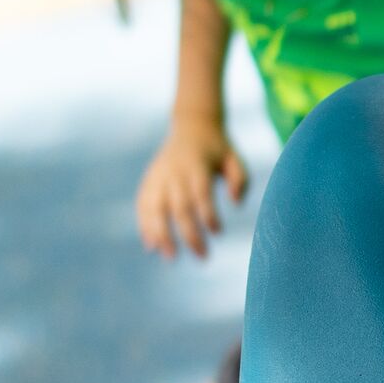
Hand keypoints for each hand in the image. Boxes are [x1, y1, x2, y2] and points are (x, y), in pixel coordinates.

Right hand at [135, 117, 249, 258]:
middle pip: (179, 207)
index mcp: (197, 165)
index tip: (218, 233)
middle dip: (189, 234)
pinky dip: (145, 226)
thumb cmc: (219, 149)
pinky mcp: (149, 181)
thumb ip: (240, 180)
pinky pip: (143, 205)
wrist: (192, 125)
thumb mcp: (235, 159)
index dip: (208, 215)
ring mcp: (158, 176)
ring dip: (161, 234)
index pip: (200, 194)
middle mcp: (174, 171)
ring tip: (170, 258)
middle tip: (202, 257)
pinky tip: (151, 247)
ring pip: (155, 208)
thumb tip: (236, 203)